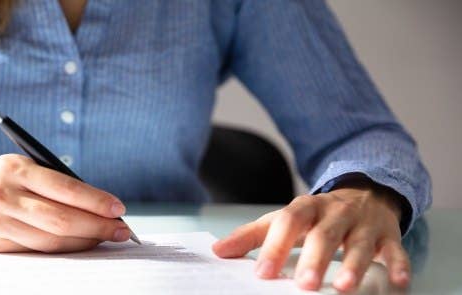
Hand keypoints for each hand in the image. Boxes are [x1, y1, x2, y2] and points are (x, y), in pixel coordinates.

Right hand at [0, 154, 130, 252]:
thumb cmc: (0, 179)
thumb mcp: (22, 167)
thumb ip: (53, 183)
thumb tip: (99, 206)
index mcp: (15, 168)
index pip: (64, 187)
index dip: (95, 201)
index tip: (119, 208)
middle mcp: (4, 194)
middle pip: (60, 218)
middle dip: (97, 226)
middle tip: (122, 230)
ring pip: (50, 240)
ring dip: (84, 241)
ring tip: (106, 238)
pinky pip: (36, 251)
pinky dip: (63, 250)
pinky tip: (80, 245)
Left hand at [212, 180, 409, 291]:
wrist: (364, 192)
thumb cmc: (316, 215)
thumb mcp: (283, 219)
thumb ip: (252, 235)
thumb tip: (218, 251)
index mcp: (306, 208)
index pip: (288, 223)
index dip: (275, 246)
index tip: (263, 273)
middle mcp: (335, 212)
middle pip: (324, 234)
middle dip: (315, 258)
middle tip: (304, 284)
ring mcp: (363, 223)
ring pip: (360, 242)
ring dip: (353, 264)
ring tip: (343, 287)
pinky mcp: (388, 234)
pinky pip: (395, 249)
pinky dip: (398, 264)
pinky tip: (398, 281)